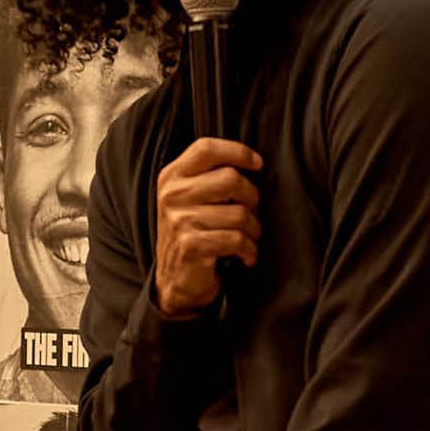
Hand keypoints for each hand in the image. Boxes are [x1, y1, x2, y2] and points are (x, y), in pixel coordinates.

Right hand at [153, 138, 261, 316]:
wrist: (175, 281)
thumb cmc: (192, 233)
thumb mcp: (190, 198)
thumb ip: (209, 176)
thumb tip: (253, 161)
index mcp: (172, 177)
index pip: (206, 148)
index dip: (238, 152)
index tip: (257, 164)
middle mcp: (172, 196)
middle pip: (230, 178)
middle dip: (252, 198)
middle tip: (252, 213)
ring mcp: (179, 221)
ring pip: (239, 213)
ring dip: (253, 229)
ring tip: (248, 238)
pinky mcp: (190, 246)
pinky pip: (236, 239)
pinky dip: (249, 250)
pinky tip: (246, 256)